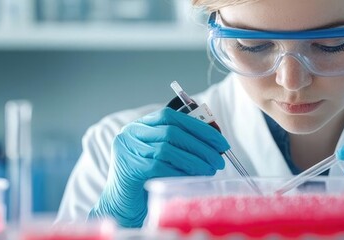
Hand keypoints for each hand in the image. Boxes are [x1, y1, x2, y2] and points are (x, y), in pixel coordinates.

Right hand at [89, 108, 228, 226]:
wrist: (123, 205)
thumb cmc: (148, 180)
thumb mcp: (165, 158)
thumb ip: (182, 145)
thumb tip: (215, 142)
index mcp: (140, 126)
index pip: (171, 116)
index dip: (198, 127)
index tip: (220, 141)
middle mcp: (130, 133)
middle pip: (171, 132)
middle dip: (201, 145)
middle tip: (219, 158)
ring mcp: (127, 149)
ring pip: (167, 149)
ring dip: (194, 159)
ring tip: (211, 169)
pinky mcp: (129, 168)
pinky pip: (160, 166)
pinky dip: (180, 171)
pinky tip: (193, 178)